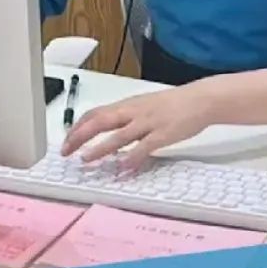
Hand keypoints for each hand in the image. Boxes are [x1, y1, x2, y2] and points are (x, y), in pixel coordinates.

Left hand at [61, 81, 218, 172]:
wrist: (200, 99)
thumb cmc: (171, 104)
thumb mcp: (144, 107)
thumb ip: (126, 119)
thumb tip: (107, 134)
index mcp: (127, 105)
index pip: (95, 113)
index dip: (78, 126)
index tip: (66, 140)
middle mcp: (133, 112)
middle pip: (100, 121)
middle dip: (80, 136)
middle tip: (66, 152)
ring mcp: (148, 123)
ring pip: (118, 135)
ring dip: (100, 148)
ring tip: (86, 159)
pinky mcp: (163, 134)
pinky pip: (144, 147)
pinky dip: (132, 157)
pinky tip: (123, 168)